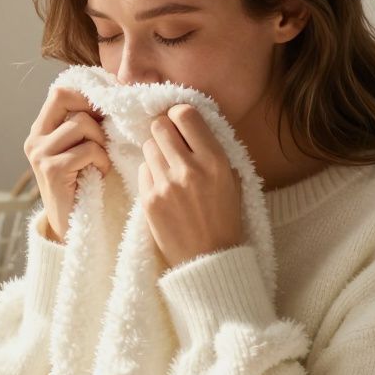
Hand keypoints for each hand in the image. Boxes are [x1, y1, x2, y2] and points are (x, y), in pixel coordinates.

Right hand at [24, 86, 110, 243]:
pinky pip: (89, 149)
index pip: (59, 92)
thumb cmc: (82, 186)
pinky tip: (100, 173)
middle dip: (93, 111)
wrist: (70, 229)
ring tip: (101, 161)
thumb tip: (111, 95)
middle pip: (65, 98)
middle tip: (105, 131)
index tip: (105, 108)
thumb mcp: (78, 150)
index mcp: (40, 131)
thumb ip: (83, 126)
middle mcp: (34, 140)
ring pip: (82, 123)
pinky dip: (102, 160)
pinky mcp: (52, 170)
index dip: (85, 94)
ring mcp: (40, 154)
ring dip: (101, 142)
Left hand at [139, 103, 244, 270]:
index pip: (186, 115)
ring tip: (169, 168)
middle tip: (170, 142)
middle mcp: (189, 169)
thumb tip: (190, 123)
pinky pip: (142, 170)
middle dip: (164, 130)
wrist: (209, 260)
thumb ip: (212, 150)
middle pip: (160, 126)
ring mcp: (166, 185)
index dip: (179, 114)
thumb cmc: (224, 218)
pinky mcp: (148, 200)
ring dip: (156, 152)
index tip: (180, 122)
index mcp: (215, 161)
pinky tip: (163, 187)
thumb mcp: (232, 180)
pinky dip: (151, 174)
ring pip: (148, 147)